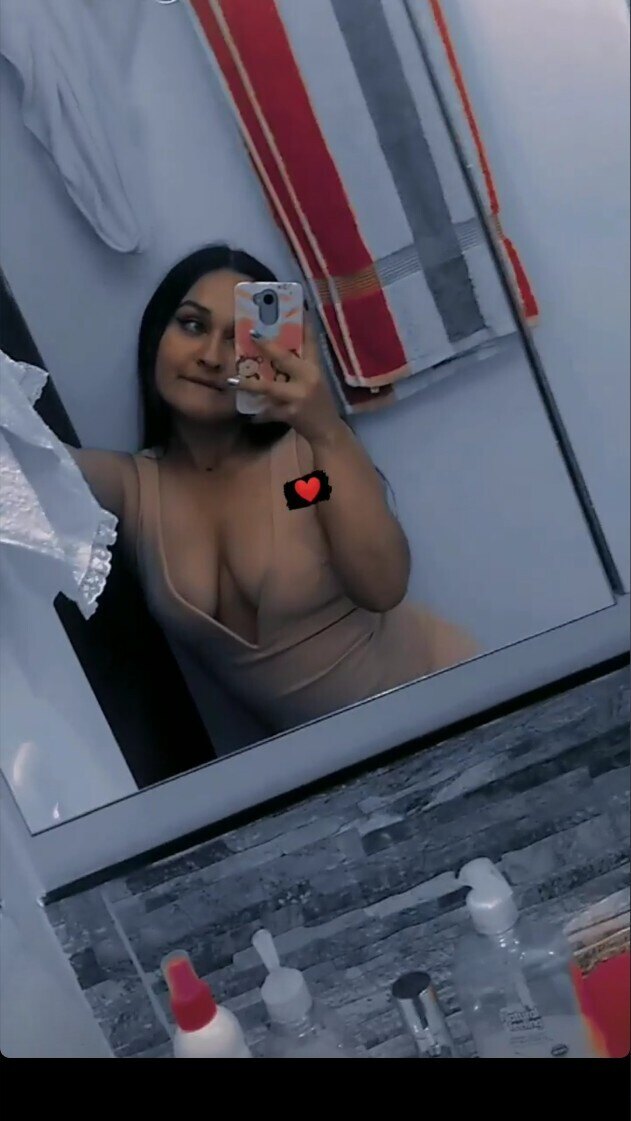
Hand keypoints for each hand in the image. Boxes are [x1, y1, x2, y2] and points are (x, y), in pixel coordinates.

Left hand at [235, 321, 342, 445]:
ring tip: (231, 381)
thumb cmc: (319, 403)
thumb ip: (299, 365)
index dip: (302, 323)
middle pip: (285, 357)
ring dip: (249, 384)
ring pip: (269, 387)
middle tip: (251, 333)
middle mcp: (309, 378)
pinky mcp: (291, 413)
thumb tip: (277, 350)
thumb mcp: (314, 380)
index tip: (294, 307)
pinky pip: (268, 411)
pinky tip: (251, 415)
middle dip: (267, 345)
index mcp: (314, 367)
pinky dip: (259, 413)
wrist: (327, 430)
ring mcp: (299, 396)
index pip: (310, 340)